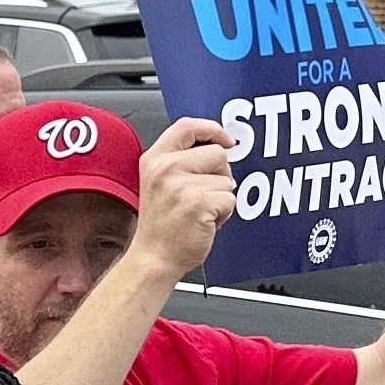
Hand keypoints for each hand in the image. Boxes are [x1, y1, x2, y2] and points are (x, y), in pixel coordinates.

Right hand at [131, 118, 237, 280]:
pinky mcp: (197, 203)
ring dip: (221, 198)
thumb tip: (218, 146)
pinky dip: (224, 214)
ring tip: (199, 211)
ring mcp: (180, 185)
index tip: (225, 140)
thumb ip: (181, 160)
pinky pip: (230, 200)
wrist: (154, 258)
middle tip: (202, 194)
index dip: (212, 129)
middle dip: (220, 174)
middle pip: (217, 153)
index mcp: (155, 159)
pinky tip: (204, 222)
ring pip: (227, 180)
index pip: (187, 126)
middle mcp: (165, 168)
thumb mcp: (159, 182)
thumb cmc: (161, 226)